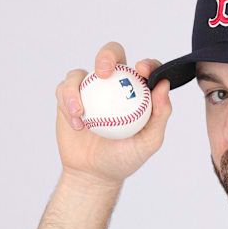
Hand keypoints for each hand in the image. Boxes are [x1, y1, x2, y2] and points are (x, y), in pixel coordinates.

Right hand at [54, 42, 171, 185]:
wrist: (95, 174)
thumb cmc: (125, 157)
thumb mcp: (148, 141)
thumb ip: (161, 114)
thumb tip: (163, 85)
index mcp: (138, 91)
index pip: (145, 68)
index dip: (147, 63)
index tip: (142, 70)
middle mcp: (114, 84)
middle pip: (111, 54)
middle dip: (107, 54)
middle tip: (104, 71)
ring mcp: (90, 89)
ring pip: (80, 73)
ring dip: (76, 89)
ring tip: (81, 112)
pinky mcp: (68, 98)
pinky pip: (64, 90)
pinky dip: (68, 103)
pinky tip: (77, 123)